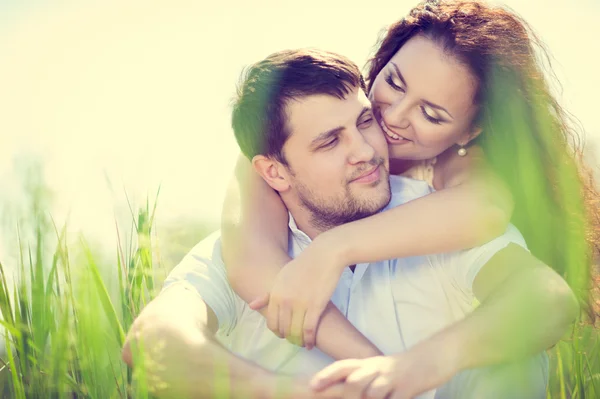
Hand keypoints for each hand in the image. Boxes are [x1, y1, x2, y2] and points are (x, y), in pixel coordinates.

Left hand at [249, 233, 346, 348]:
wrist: (323, 256)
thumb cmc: (303, 265)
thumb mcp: (281, 278)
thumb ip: (267, 294)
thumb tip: (251, 306)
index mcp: (275, 294)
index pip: (271, 322)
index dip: (278, 332)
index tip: (284, 334)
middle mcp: (285, 301)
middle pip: (284, 329)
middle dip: (289, 338)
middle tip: (295, 340)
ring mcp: (300, 304)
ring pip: (296, 332)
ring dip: (299, 341)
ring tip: (303, 343)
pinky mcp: (316, 306)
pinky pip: (309, 329)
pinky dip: (309, 339)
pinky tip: (311, 343)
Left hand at [311, 348, 457, 398]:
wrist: (431, 357)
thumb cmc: (401, 369)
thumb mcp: (378, 370)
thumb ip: (361, 378)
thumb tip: (342, 390)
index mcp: (368, 364)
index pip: (343, 366)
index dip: (327, 375)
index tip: (312, 385)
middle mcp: (377, 369)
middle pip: (354, 381)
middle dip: (343, 394)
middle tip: (331, 398)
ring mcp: (392, 379)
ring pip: (372, 393)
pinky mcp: (408, 388)